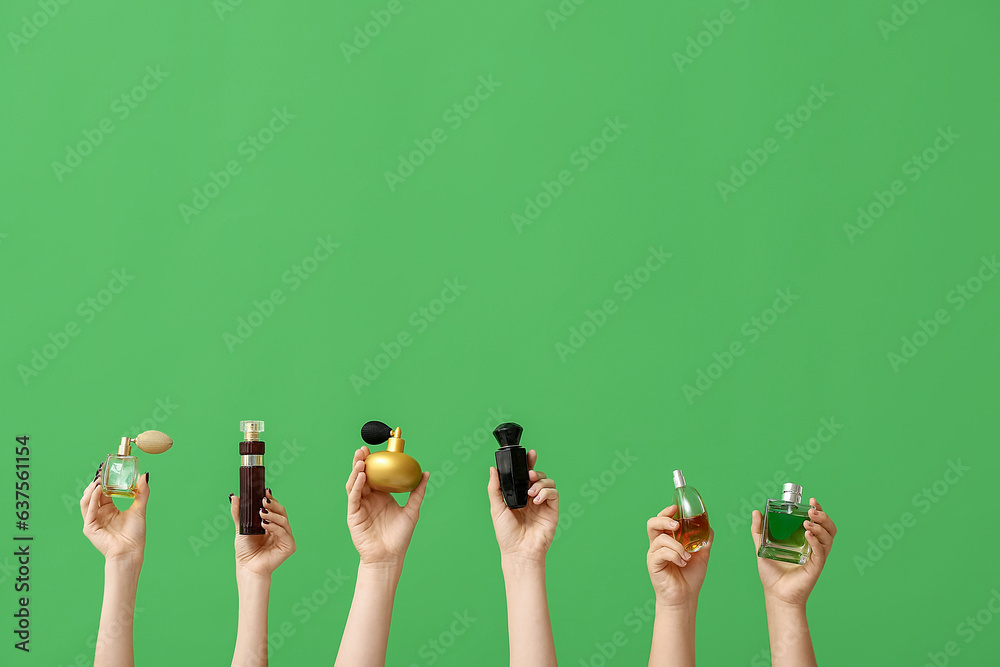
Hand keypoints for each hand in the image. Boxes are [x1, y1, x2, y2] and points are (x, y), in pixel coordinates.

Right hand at [80, 465, 148, 565]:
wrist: (130, 551)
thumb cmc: (135, 534)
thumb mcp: (139, 508)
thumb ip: (142, 492)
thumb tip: (145, 475)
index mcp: (110, 510)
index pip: (103, 491)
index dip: (104, 480)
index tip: (106, 467)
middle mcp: (100, 514)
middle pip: (93, 494)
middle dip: (96, 481)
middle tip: (101, 469)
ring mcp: (93, 520)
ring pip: (87, 501)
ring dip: (91, 489)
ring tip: (98, 479)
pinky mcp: (89, 527)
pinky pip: (89, 510)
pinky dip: (92, 498)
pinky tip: (98, 490)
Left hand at [229, 489, 296, 577]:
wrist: (247, 568)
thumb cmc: (245, 551)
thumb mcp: (241, 528)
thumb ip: (239, 513)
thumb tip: (233, 496)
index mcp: (272, 525)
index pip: (274, 508)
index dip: (271, 499)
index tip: (264, 491)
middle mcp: (280, 530)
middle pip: (281, 512)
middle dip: (273, 505)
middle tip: (263, 500)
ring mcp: (286, 538)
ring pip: (283, 520)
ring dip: (272, 515)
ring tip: (261, 513)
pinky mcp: (289, 546)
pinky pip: (283, 532)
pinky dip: (274, 526)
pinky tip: (265, 524)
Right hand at [346, 446, 429, 568]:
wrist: (390, 556)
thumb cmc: (400, 536)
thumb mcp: (412, 511)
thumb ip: (417, 492)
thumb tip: (426, 473)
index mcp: (381, 496)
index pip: (376, 475)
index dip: (375, 462)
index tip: (378, 449)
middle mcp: (369, 499)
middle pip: (363, 476)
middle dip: (361, 461)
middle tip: (363, 449)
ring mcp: (360, 506)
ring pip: (355, 484)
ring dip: (356, 470)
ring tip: (361, 459)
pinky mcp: (353, 515)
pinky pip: (354, 497)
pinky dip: (356, 485)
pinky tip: (361, 476)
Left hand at [488, 449, 558, 563]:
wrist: (518, 551)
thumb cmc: (506, 534)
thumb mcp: (496, 508)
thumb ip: (495, 488)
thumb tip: (493, 469)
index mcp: (518, 496)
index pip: (524, 475)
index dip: (528, 463)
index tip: (530, 453)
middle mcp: (531, 498)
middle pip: (537, 475)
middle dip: (534, 470)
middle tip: (529, 474)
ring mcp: (542, 503)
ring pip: (547, 481)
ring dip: (539, 483)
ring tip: (530, 493)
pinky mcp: (552, 510)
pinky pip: (554, 493)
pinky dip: (546, 492)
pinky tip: (536, 500)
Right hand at [646, 505, 712, 609]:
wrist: (685, 597)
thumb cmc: (690, 577)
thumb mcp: (701, 555)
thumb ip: (703, 540)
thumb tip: (709, 526)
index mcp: (668, 540)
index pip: (662, 520)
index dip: (666, 512)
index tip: (676, 508)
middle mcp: (658, 545)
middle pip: (652, 524)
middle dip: (663, 519)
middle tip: (676, 524)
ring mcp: (654, 554)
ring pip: (660, 538)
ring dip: (677, 545)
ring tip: (687, 556)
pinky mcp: (653, 564)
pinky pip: (662, 553)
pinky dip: (675, 555)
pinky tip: (682, 563)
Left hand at [751, 498, 835, 606]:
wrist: (775, 594)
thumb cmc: (771, 573)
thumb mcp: (762, 547)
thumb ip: (759, 530)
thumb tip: (756, 512)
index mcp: (804, 540)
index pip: (817, 522)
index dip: (818, 510)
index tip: (812, 501)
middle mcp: (813, 547)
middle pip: (828, 528)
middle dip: (823, 516)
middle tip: (812, 510)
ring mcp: (816, 556)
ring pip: (828, 537)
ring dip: (820, 526)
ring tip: (808, 522)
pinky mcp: (816, 566)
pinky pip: (821, 551)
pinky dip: (816, 541)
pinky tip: (808, 534)